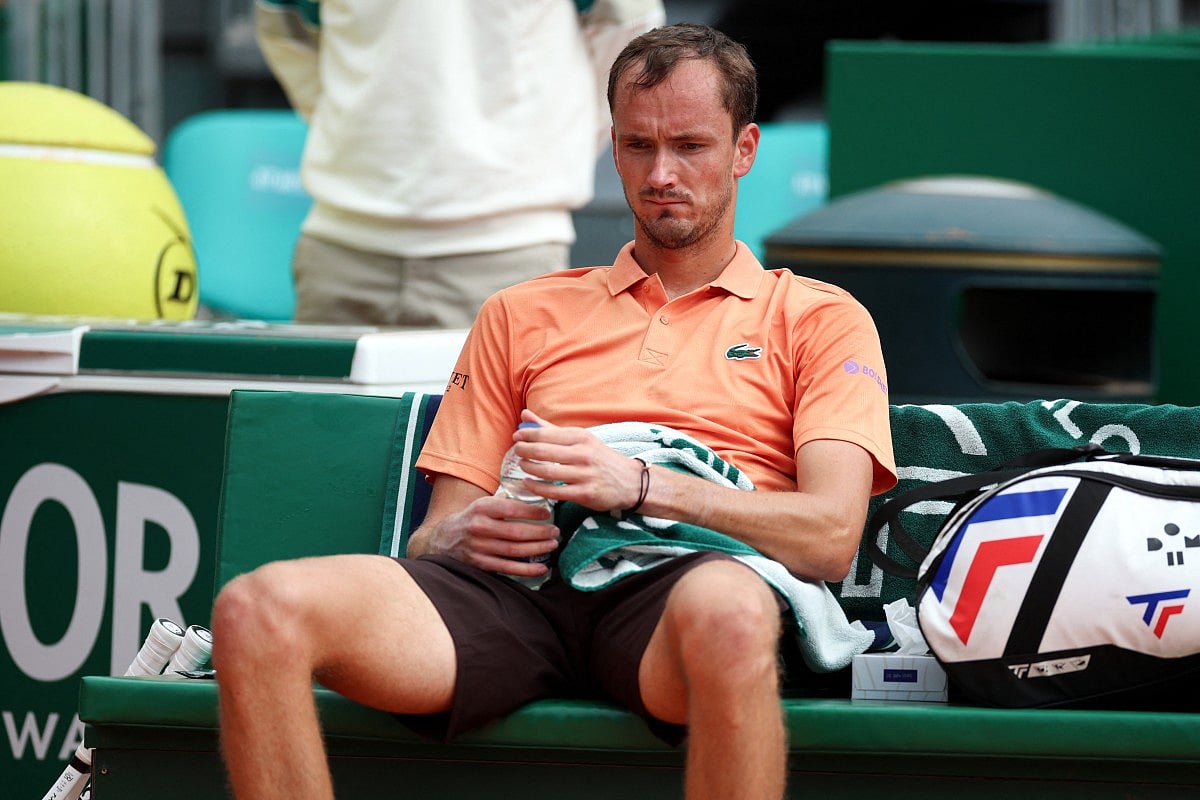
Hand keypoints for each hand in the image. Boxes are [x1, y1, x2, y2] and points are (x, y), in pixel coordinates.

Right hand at [429, 491, 558, 577]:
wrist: (443, 539)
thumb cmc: (471, 519)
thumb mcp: (482, 504)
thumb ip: (504, 501)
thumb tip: (535, 495)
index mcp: (482, 508)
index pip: (511, 509)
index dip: (531, 512)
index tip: (547, 514)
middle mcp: (479, 527)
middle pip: (516, 532)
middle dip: (540, 533)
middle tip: (555, 532)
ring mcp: (479, 548)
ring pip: (514, 551)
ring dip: (537, 549)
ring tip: (552, 545)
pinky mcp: (480, 564)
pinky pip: (507, 568)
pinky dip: (526, 570)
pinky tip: (541, 568)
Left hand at [509, 410, 647, 514]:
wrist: (630, 482)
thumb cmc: (600, 458)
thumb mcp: (580, 439)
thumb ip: (550, 429)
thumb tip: (525, 415)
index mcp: (581, 437)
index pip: (545, 433)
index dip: (526, 435)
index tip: (516, 437)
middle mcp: (583, 454)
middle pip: (542, 451)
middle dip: (523, 451)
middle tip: (517, 452)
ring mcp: (584, 474)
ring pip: (546, 471)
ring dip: (528, 469)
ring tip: (522, 466)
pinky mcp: (585, 494)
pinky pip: (554, 491)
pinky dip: (537, 487)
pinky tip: (529, 484)